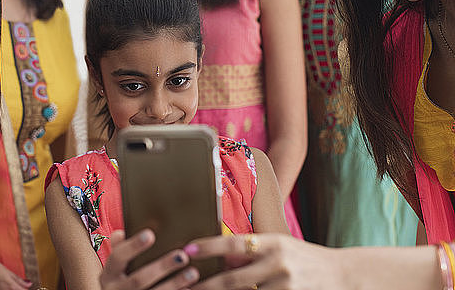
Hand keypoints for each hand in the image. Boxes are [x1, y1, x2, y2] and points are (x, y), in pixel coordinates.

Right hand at [0, 255, 32, 289]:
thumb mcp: (5, 270)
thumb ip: (17, 278)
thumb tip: (29, 284)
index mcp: (8, 285)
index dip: (26, 288)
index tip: (31, 286)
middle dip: (20, 288)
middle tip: (25, 285)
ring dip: (14, 288)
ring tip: (17, 284)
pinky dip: (6, 288)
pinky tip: (6, 285)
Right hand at [100, 230, 199, 289]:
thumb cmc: (122, 279)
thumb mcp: (117, 266)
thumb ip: (120, 248)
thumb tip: (121, 232)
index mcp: (108, 275)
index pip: (117, 257)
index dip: (133, 246)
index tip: (150, 234)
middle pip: (138, 280)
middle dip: (161, 267)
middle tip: (182, 255)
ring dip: (174, 284)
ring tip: (193, 272)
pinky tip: (191, 289)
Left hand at [184, 233, 342, 289]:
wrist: (343, 275)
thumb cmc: (304, 258)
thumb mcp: (280, 246)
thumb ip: (253, 252)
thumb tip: (223, 258)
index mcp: (273, 242)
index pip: (234, 243)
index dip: (209, 246)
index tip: (188, 248)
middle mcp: (278, 262)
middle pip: (232, 278)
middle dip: (205, 285)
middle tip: (185, 287)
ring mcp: (285, 285)